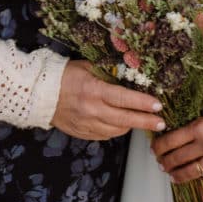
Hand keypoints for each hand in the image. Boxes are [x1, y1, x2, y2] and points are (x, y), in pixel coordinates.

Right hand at [51, 60, 165, 140]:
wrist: (41, 94)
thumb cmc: (66, 75)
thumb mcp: (88, 66)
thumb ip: (109, 73)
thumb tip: (131, 74)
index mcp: (94, 90)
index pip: (124, 98)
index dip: (143, 103)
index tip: (158, 105)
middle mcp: (92, 110)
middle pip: (125, 120)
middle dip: (146, 122)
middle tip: (161, 123)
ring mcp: (87, 124)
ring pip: (117, 130)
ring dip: (131, 126)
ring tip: (141, 120)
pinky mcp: (83, 133)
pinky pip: (105, 135)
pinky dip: (115, 130)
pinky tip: (120, 123)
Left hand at [151, 101, 202, 182]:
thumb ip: (196, 129)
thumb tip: (178, 139)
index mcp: (199, 127)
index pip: (170, 141)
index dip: (159, 148)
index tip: (154, 150)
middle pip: (177, 158)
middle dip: (165, 163)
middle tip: (160, 165)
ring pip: (189, 172)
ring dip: (177, 175)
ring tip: (171, 176)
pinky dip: (200, 177)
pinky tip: (196, 176)